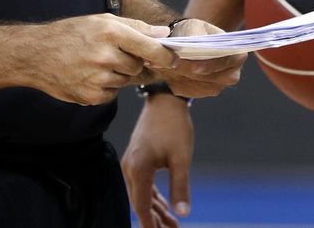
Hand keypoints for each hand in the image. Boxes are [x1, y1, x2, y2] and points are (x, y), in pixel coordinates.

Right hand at [24, 14, 172, 105]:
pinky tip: (89, 75)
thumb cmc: (71, 34)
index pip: (150, 48)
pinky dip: (106, 87)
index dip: (166, 56)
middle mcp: (106, 56)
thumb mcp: (102, 20)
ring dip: (118, 74)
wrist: (36, 55)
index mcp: (112, 32)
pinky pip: (112, 93)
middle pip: (138, 66)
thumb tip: (163, 34)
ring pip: (125, 80)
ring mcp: (97, 78)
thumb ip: (136, 27)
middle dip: (132, 62)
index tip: (174, 59)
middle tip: (113, 54)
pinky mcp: (90, 96)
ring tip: (96, 63)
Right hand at [122, 94, 193, 227]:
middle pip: (140, 203)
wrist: (165, 99)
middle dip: (155, 220)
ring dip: (156, 210)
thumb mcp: (181, 158)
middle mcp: (129, 168)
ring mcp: (131, 164)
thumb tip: (183, 213)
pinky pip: (143, 184)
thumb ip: (180, 187)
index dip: (151, 224)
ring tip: (172, 224)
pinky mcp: (136, 159)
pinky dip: (153, 197)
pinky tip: (165, 207)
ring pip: (141, 195)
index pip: (142, 206)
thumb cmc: (175, 126)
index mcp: (138, 169)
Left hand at [143, 17, 245, 98]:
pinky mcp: (199, 93)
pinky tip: (164, 68)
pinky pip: (186, 89)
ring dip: (178, 75)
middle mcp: (230, 74)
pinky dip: (173, 79)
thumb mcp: (194, 26)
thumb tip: (195, 42)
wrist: (184, 41)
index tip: (194, 67)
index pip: (227, 62)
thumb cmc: (193, 31)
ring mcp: (215, 86)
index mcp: (236, 54)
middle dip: (188, 72)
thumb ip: (196, 34)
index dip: (211, 65)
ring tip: (160, 63)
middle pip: (210, 78)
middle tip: (167, 64)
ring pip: (196, 85)